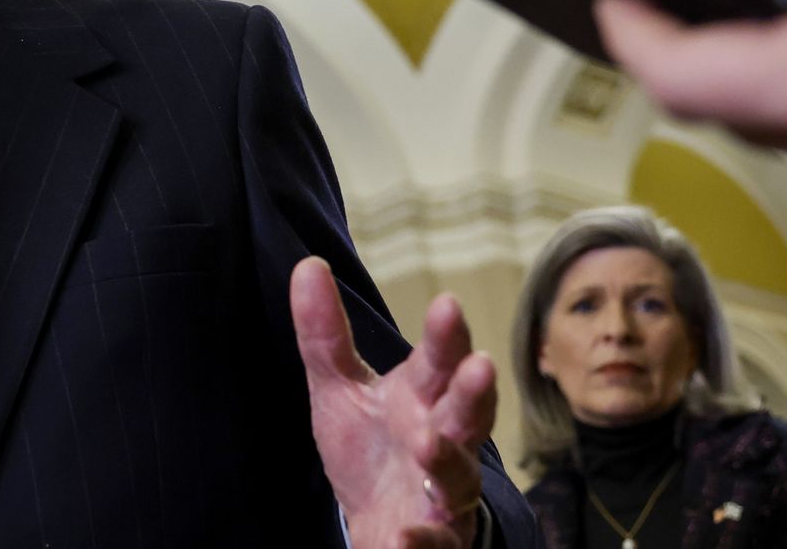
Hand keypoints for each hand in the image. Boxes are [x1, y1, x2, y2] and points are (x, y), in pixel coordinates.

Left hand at [292, 257, 495, 548]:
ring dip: (449, 460)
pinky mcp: (436, 539)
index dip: (446, 336)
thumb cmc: (371, 446)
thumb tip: (307, 264)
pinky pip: (436, 542)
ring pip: (459, 478)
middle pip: (468, 413)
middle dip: (474, 390)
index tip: (447, 303)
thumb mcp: (339, 389)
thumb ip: (325, 335)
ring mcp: (445, 495)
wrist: (380, 523)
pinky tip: (405, 535)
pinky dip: (423, 541)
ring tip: (428, 443)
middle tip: (479, 363)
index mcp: (423, 398)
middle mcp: (446, 441)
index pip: (439, 361)